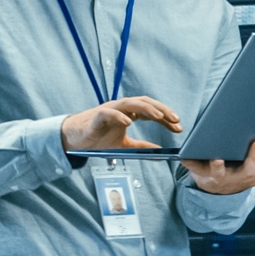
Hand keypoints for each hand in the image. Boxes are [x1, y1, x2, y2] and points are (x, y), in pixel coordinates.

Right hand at [61, 96, 181, 154]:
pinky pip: (110, 113)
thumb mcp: (124, 145)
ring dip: (146, 108)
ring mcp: (110, 109)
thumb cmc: (98, 139)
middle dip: (162, 110)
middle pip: (145, 103)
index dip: (166, 118)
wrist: (75, 140)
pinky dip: (119, 116)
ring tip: (158, 116)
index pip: (151, 111)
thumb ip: (142, 146)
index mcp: (129, 113)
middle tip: (176, 119)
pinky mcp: (97, 116)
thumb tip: (159, 152)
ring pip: (131, 103)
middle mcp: (122, 108)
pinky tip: (129, 122)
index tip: (179, 127)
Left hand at [181, 136, 254, 194]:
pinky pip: (195, 169)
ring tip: (219, 157)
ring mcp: (221, 176)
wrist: (217, 190)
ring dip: (220, 166)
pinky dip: (190, 163)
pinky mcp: (202, 174)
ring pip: (221, 171)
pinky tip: (185, 156)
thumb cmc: (244, 173)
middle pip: (249, 169)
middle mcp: (240, 177)